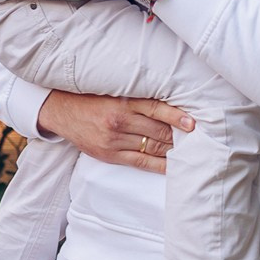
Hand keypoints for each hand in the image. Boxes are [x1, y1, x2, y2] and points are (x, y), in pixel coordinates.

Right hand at [37, 91, 194, 173]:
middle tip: (196, 140)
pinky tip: (171, 166)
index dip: (177, 117)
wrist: (62, 112)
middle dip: (178, 136)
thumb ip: (137, 99)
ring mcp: (114, 140)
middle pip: (158, 131)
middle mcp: (120, 121)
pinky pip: (140, 162)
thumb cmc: (92, 100)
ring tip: (188, 152)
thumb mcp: (114, 92)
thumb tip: (168, 108)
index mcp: (123, 102)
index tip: (193, 124)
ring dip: (171, 150)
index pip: (156, 109)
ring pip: (152, 147)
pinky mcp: (110, 154)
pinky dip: (158, 165)